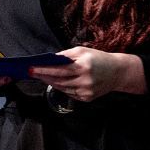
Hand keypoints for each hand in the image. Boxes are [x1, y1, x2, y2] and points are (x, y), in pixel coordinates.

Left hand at [26, 46, 144, 101]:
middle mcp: (85, 81)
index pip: (59, 70)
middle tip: (32, 73)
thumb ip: (65, 56)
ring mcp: (86, 91)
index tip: (31, 68)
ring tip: (42, 76)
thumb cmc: (99, 58)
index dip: (44, 70)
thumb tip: (49, 59)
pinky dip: (62, 88)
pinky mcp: (87, 98)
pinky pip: (69, 93)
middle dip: (44, 76)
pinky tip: (56, 82)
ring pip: (62, 88)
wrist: (118, 72)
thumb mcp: (83, 51)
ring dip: (51, 82)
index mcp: (84, 67)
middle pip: (58, 81)